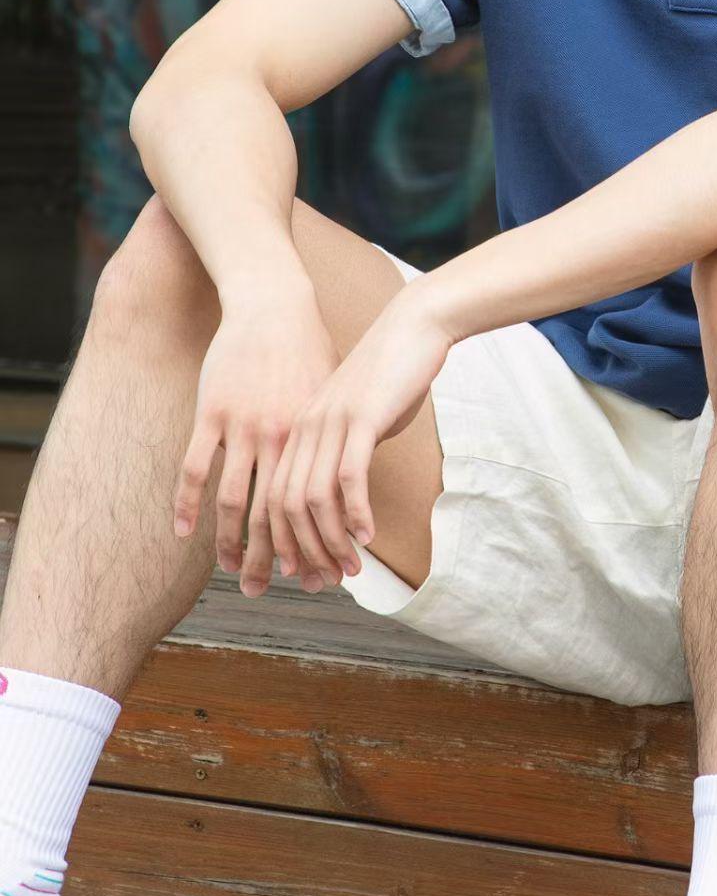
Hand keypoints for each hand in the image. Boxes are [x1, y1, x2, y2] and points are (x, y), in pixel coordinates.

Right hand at [174, 288, 340, 592]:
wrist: (274, 304)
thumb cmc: (308, 349)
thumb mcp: (333, 395)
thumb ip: (337, 436)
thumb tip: (352, 472)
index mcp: (313, 437)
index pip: (313, 508)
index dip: (313, 546)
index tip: (314, 578)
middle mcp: (280, 438)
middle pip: (275, 514)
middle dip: (272, 559)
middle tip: (265, 592)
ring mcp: (243, 426)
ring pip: (234, 500)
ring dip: (230, 542)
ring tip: (229, 571)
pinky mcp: (212, 412)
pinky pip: (196, 467)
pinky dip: (188, 503)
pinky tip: (185, 532)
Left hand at [265, 280, 452, 589]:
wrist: (412, 325)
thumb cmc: (390, 373)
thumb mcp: (357, 416)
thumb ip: (343, 450)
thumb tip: (346, 491)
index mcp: (297, 429)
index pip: (274, 497)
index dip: (281, 542)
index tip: (298, 574)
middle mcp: (304, 428)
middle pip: (284, 505)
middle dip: (299, 553)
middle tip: (320, 585)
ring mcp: (329, 423)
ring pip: (313, 497)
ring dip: (329, 542)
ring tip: (348, 570)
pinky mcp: (360, 417)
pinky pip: (349, 476)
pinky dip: (354, 513)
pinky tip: (366, 536)